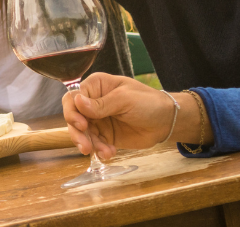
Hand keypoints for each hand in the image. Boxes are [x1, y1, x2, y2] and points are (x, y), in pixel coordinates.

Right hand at [62, 73, 176, 159]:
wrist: (166, 122)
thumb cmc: (148, 102)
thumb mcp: (125, 100)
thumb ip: (101, 104)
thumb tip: (77, 101)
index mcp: (96, 87)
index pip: (73, 98)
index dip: (72, 111)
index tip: (81, 124)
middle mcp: (92, 103)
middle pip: (73, 117)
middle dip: (77, 133)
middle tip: (85, 146)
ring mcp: (98, 120)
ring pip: (82, 133)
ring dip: (89, 144)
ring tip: (104, 152)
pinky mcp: (105, 135)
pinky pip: (95, 144)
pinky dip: (99, 150)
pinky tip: (110, 153)